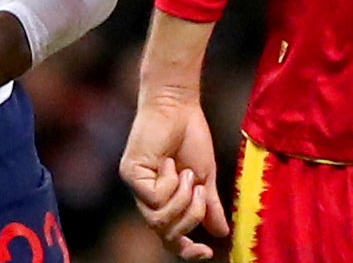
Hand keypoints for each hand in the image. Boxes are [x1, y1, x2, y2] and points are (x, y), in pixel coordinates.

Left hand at [120, 93, 228, 259]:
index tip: (207, 254)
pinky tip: (169, 162)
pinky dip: (169, 183)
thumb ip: (210, 205)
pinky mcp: (130, 174)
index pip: (170, 238)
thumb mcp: (205, 177)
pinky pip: (154, 198)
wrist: (179, 106)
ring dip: (182, 201)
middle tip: (200, 192)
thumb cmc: (190, 136)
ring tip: (187, 175)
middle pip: (166, 234)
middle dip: (190, 218)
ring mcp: (137, 187)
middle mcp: (147, 198)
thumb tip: (221, 233)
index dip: (187, 251)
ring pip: (158, 221)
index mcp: (164, 201)